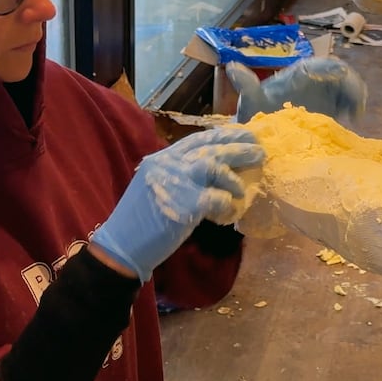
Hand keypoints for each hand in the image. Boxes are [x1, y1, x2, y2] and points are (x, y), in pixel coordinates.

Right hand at [90, 126, 265, 279]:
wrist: (123, 244)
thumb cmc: (141, 221)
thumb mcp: (158, 187)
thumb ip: (180, 176)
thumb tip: (216, 172)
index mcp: (162, 158)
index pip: (198, 139)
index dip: (224, 136)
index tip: (243, 135)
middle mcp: (168, 163)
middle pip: (211, 147)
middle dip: (238, 147)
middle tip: (259, 151)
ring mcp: (176, 182)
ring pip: (215, 165)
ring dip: (234, 178)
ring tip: (243, 188)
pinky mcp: (185, 205)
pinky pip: (217, 198)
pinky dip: (227, 205)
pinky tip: (228, 213)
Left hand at [230, 57, 367, 122]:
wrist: (264, 138)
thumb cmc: (257, 117)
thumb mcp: (251, 103)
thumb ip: (246, 87)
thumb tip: (232, 67)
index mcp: (297, 75)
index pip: (318, 64)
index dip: (331, 68)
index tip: (341, 76)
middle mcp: (314, 81)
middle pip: (339, 73)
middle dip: (351, 84)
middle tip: (355, 104)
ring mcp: (325, 95)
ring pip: (348, 86)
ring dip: (356, 96)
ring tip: (355, 115)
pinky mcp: (332, 110)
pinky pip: (349, 103)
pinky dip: (355, 109)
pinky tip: (352, 121)